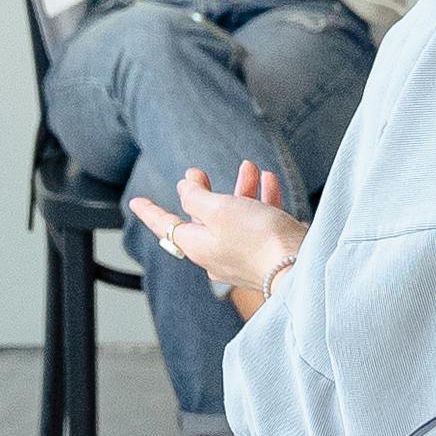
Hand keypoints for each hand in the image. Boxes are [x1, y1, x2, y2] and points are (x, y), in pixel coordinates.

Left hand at [128, 161, 309, 312]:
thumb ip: (196, 197)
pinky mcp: (266, 253)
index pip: (166, 226)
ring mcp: (242, 256)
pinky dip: (261, 200)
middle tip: (198, 172)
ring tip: (249, 167)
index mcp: (198, 246)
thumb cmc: (257, 240)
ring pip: (235, 216)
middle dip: (203, 191)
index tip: (135, 202)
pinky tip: (268, 181)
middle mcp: (216, 254)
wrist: (300, 268)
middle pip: (203, 218)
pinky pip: (259, 223)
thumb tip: (184, 189)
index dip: (151, 211)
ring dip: (240, 189)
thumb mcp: (219, 209)